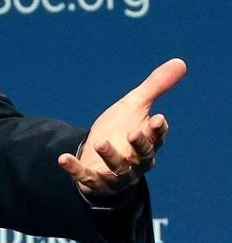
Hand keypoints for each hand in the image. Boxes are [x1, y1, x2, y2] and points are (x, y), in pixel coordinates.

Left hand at [58, 58, 185, 199]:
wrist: (98, 156)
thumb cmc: (120, 129)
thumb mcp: (134, 106)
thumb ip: (155, 87)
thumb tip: (180, 62)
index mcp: (147, 143)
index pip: (157, 138)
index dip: (157, 130)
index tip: (158, 118)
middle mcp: (136, 162)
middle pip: (143, 157)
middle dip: (139, 146)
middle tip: (133, 133)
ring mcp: (116, 174)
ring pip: (119, 170)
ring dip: (111, 157)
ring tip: (100, 142)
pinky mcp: (95, 181)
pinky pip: (87, 178)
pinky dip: (75, 170)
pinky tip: (63, 158)